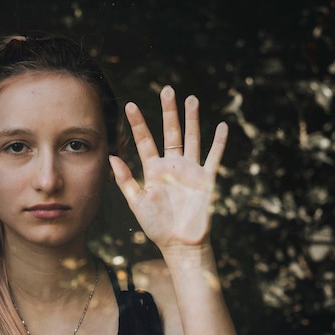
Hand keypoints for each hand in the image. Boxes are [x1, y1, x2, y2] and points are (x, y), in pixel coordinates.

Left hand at [109, 86, 227, 252]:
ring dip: (192, 119)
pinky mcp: (206, 179)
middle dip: (169, 111)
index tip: (130, 105)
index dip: (138, 123)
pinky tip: (222, 126)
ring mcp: (190, 170)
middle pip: (171, 132)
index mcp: (154, 169)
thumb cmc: (156, 226)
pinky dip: (219, 143)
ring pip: (192, 138)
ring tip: (191, 99)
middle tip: (167, 89)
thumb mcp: (136, 202)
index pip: (145, 140)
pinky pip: (213, 157)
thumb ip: (126, 179)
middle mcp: (172, 165)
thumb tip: (112, 156)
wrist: (180, 244)